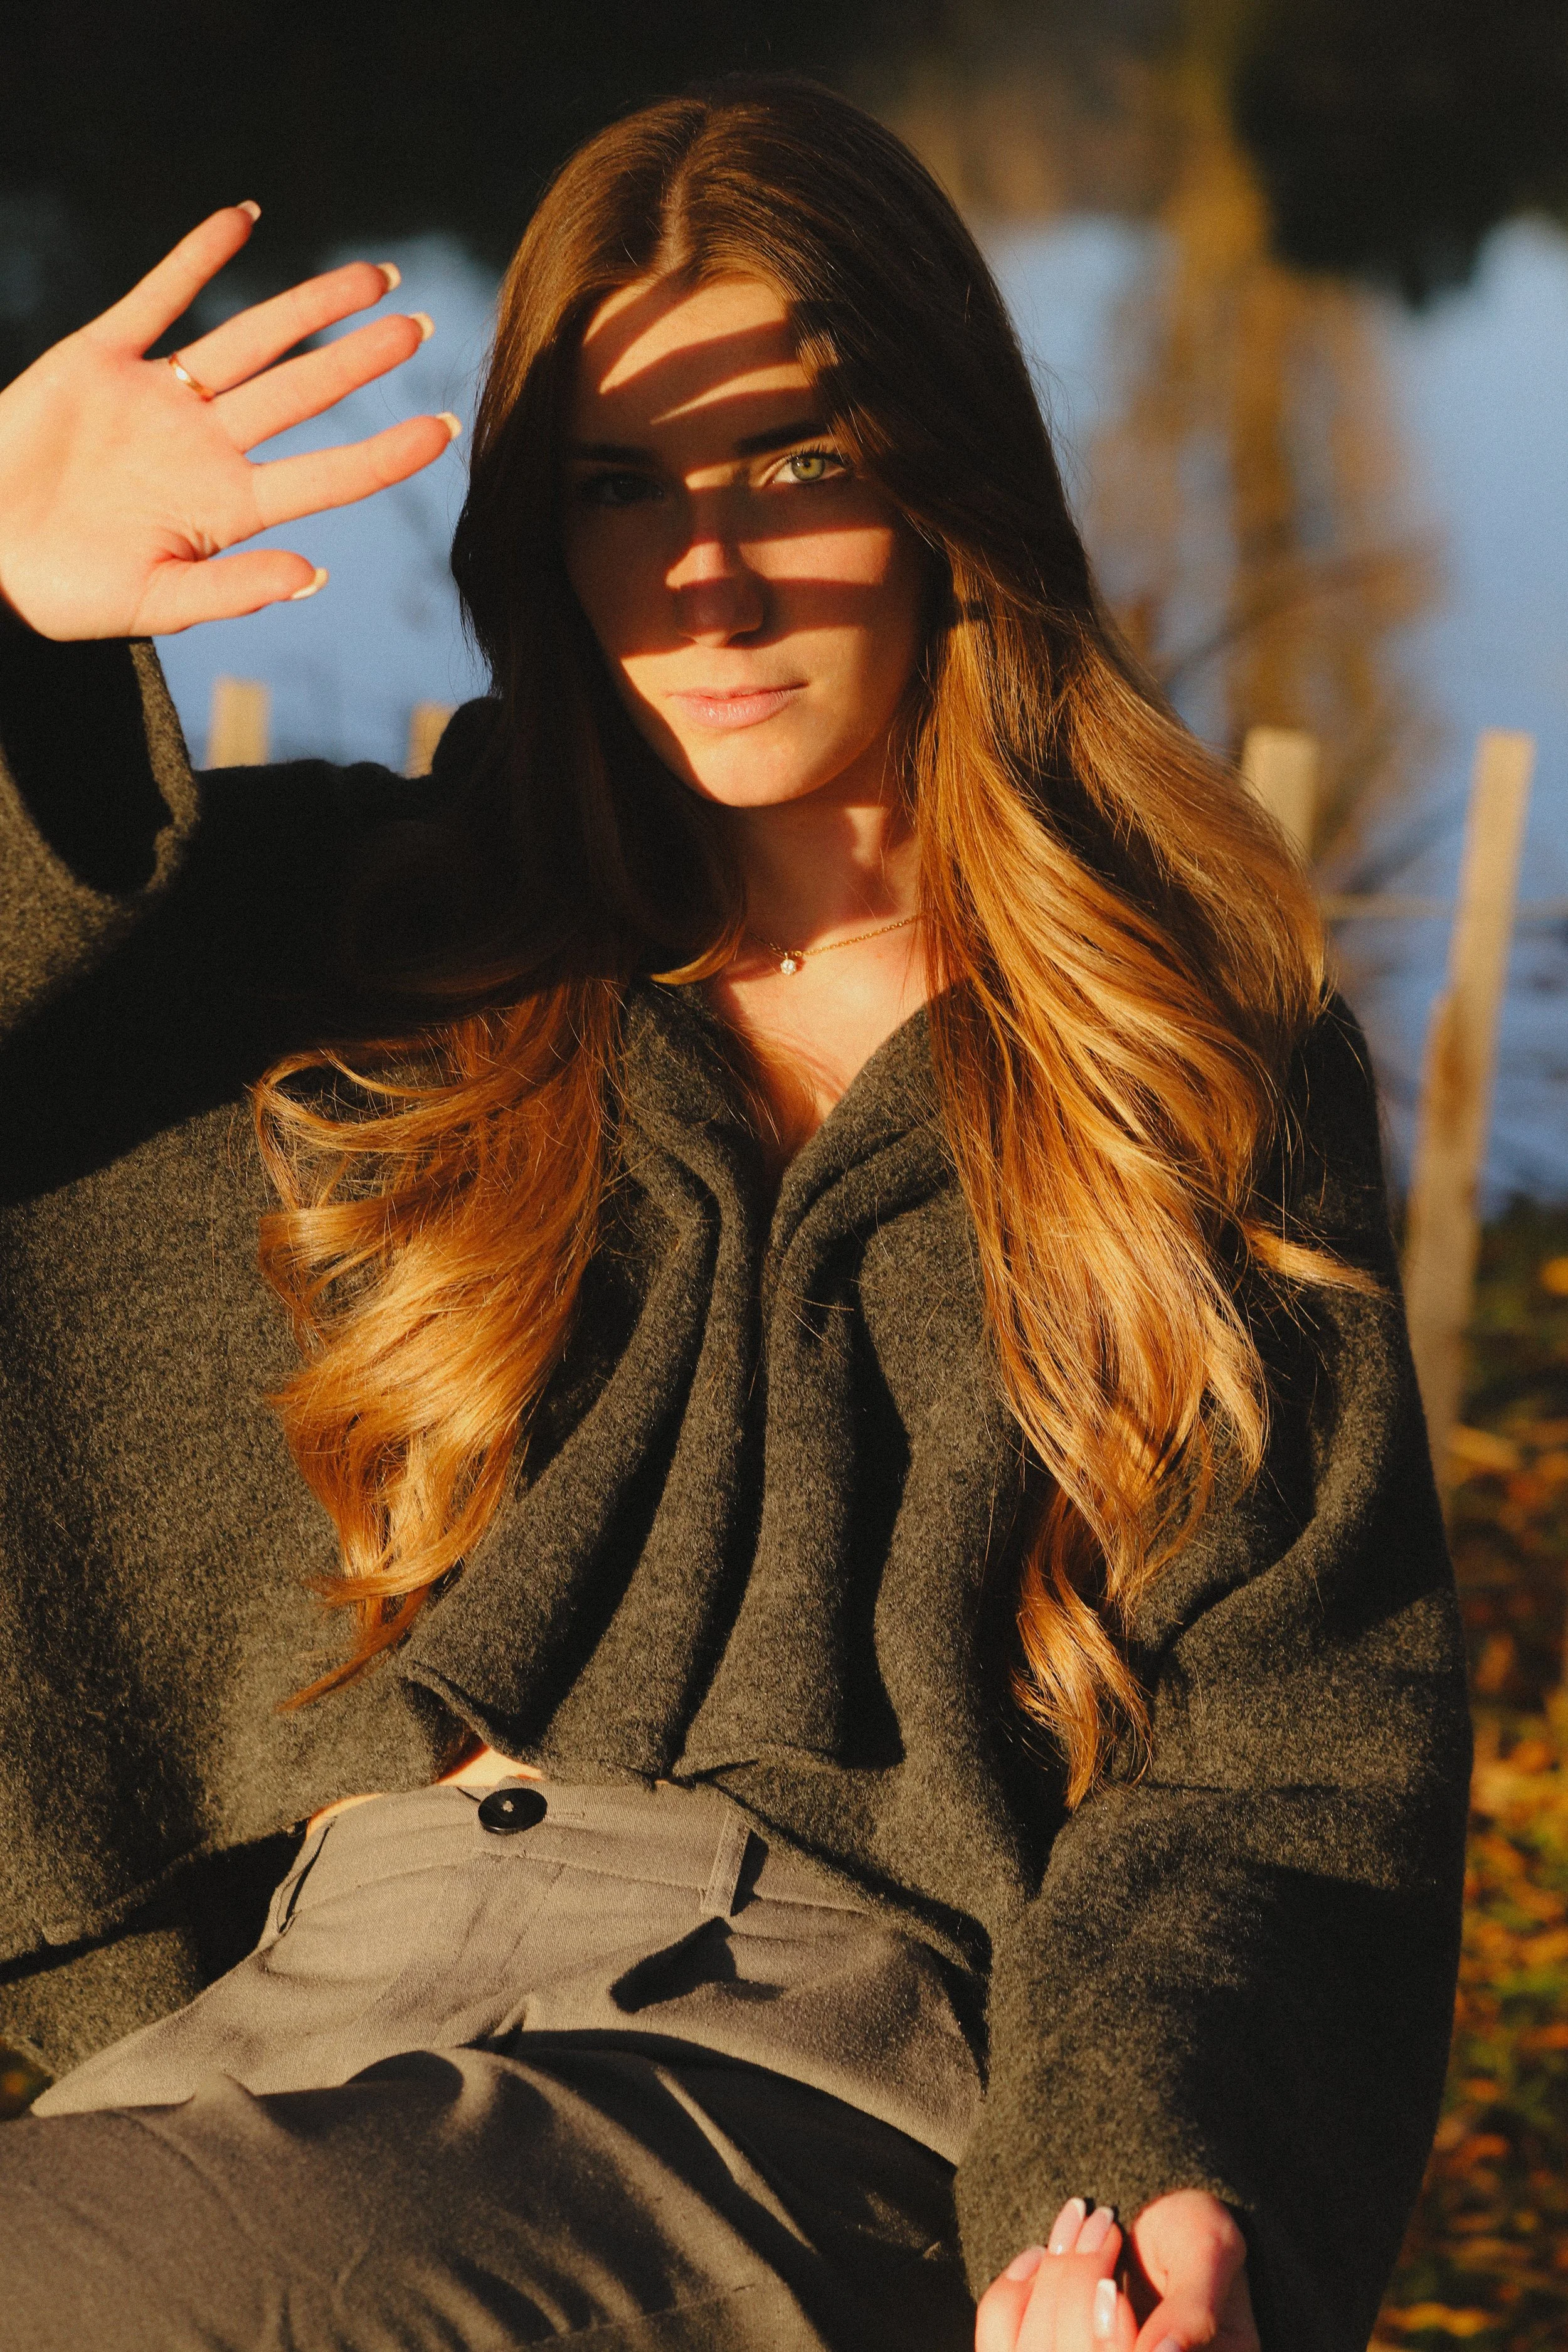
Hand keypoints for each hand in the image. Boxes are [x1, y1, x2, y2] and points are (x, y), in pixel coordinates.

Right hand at [0, 205, 458, 639]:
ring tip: (373, 278)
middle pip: (301, 392)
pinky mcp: (99, 359)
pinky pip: (158, 296)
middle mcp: (206, 446)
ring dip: (309, 306)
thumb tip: (314, 578)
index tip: (445, 429)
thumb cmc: (65, 594)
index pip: (326, 476)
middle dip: (362, 359)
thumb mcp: (154, 604)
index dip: (386, 453)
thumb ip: (233, 591)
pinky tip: (245, 218)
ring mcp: (158, 398)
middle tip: (421, 326)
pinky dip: (198, 256)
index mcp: (227, 508)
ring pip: (250, 339)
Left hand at [975, 2189, 1257, 2351]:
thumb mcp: (1210, 2252)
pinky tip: (1038, 2254)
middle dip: (1079, 2289)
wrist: (1153, 2204)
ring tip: (1077, 2223)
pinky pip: (1000, 2342)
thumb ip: (1195, 2308)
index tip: (1110, 2290)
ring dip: (1050, 2282)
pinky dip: (1010, 2294)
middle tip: (1104, 2221)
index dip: (1110, 2343)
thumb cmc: (1192, 2227)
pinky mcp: (1035, 2349)